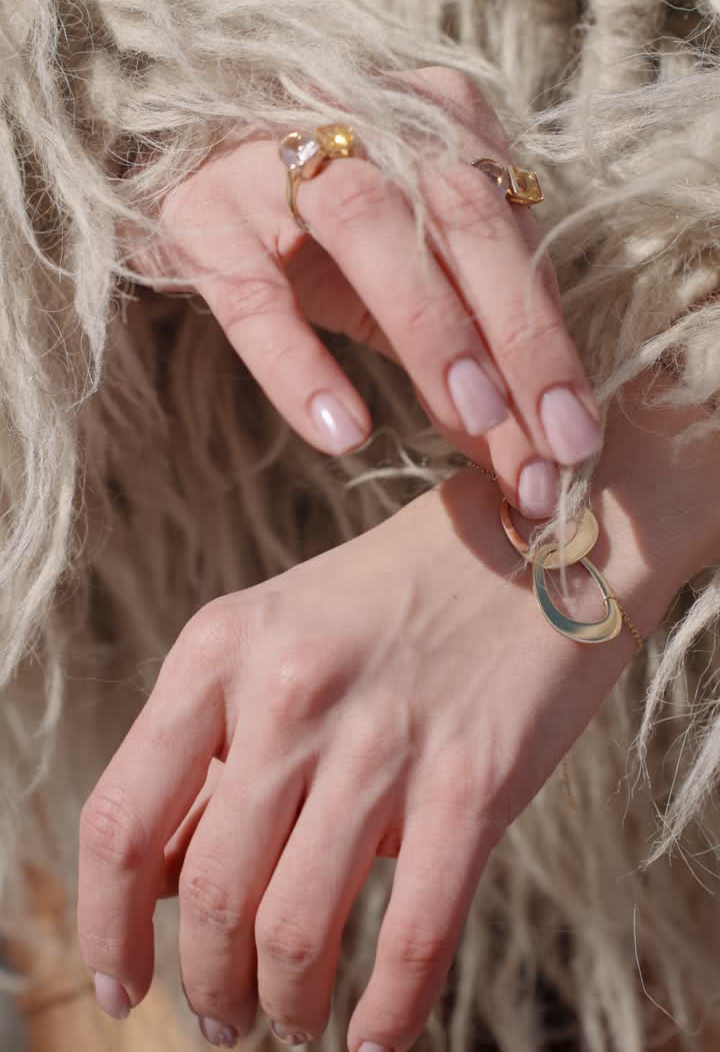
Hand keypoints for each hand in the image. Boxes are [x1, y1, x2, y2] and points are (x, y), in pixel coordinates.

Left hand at [77, 442, 689, 1049]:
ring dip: (283, 1006)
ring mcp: (381, 737)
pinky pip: (411, 940)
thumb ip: (214, 751)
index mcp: (219, 648)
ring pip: (295, 932)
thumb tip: (156, 884)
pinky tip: (374, 1038)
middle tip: (226, 1019)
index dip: (105, 925)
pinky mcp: (471, 782)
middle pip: (208, 895)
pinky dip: (386, 1015)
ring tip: (290, 1020)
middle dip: (208, 986)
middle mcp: (288, 690)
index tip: (121, 985)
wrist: (537, 542)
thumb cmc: (394, 600)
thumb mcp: (276, 637)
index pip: (121, 819)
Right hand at [124, 67, 600, 516]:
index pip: (511, 234)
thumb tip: (533, 460)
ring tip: (475, 423)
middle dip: (519, 337)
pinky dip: (300, 365)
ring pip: (371, 229)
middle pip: (463, 219)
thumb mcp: (407, 272)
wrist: (183, 172)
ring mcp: (274, 153)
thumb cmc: (319, 228)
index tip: (576, 437)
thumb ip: (471, 347)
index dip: (551, 337)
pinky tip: (343, 429)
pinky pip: (255, 295)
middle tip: (554, 445)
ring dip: (434, 329)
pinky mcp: (201, 211)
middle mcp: (365, 114)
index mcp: (437, 118)